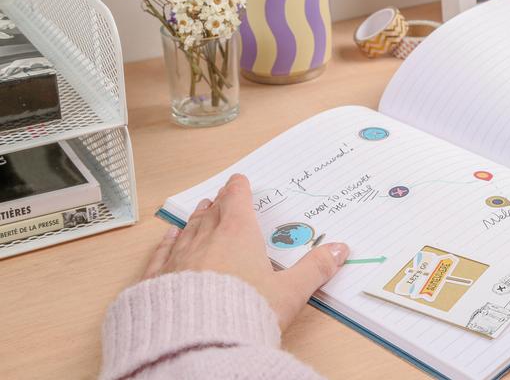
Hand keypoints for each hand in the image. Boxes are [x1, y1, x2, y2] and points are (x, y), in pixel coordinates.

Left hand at [143, 174, 348, 328]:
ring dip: (196, 219)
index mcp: (238, 234)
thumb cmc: (245, 311)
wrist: (197, 341)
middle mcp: (205, 239)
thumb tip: (340, 250)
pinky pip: (162, 253)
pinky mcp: (158, 280)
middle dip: (219, 203)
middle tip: (221, 196)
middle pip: (213, 213)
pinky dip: (167, 242)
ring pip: (188, 229)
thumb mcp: (290, 292)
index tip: (238, 181)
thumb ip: (315, 269)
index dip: (239, 189)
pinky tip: (168, 238)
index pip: (237, 201)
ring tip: (200, 210)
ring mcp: (179, 258)